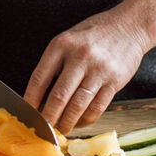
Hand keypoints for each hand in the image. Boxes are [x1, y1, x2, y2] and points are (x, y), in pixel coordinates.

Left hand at [23, 10, 147, 133]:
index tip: (27, 112)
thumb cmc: (94, 34)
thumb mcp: (68, 40)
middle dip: (49, 117)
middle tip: (43, 129)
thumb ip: (55, 62)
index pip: (39, 77)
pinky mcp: (115, 81)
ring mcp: (98, 70)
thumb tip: (40, 95)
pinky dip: (86, 119)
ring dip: (67, 122)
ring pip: (78, 105)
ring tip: (61, 128)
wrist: (128, 27)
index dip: (31, 98)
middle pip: (59, 95)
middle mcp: (79, 57)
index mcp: (62, 45)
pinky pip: (97, 107)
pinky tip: (80, 122)